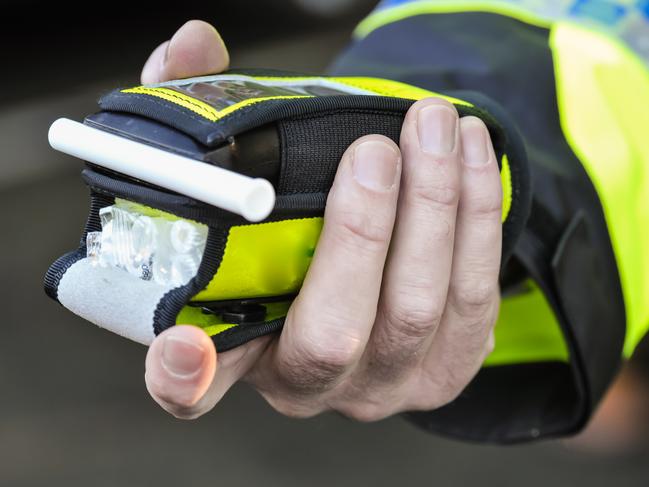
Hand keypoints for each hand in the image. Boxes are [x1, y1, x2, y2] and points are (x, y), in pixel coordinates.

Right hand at [143, 21, 501, 420]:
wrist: (363, 259)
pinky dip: (476, 217)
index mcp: (237, 348)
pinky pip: (474, 297)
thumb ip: (203, 111)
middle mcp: (308, 381)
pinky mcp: (447, 366)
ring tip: (434, 125)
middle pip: (335, 333)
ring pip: (419, 308)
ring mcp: (383, 382)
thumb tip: (193, 44)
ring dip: (434, 207)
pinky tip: (470, 155)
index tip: (185, 344)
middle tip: (374, 151)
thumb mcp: (238, 172)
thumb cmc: (289, 221)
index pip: (191, 387)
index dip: (181, 375)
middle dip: (361, 234)